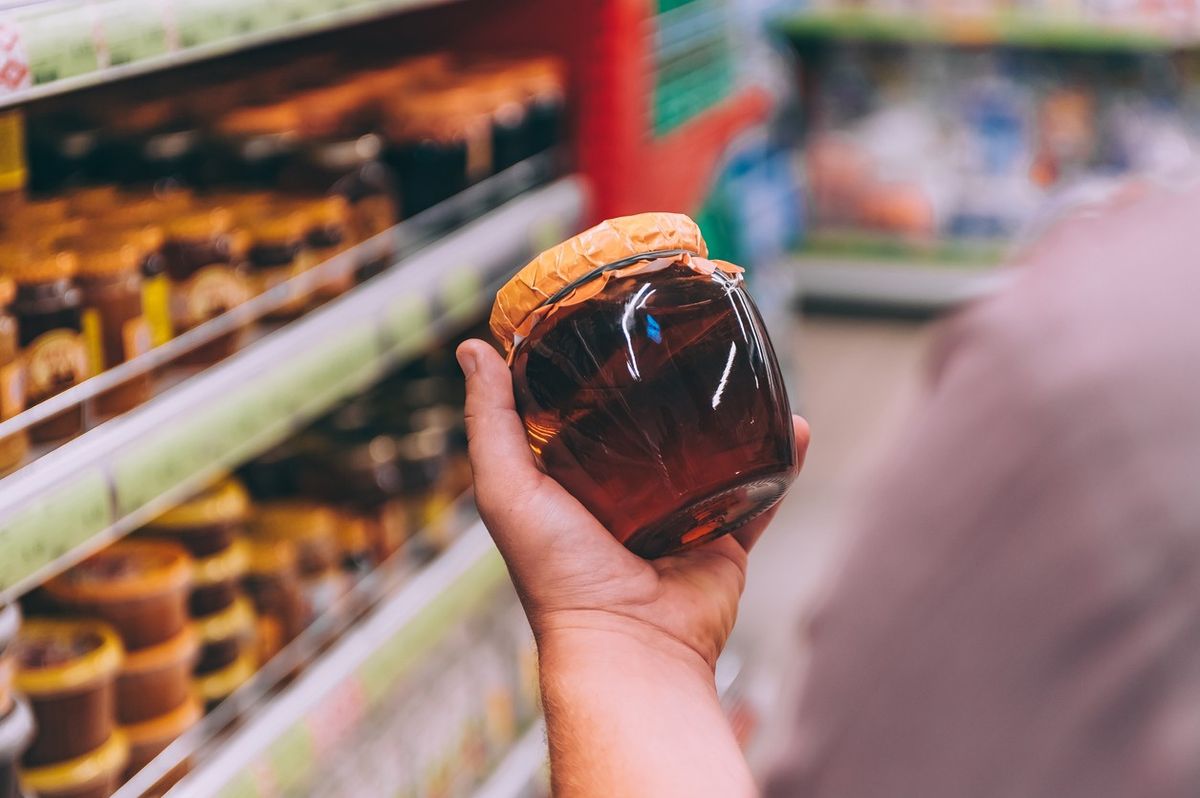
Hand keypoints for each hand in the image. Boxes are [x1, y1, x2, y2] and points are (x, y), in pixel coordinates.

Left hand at [457, 339, 809, 676]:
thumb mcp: (508, 490)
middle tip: (687, 343)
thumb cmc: (559, 577)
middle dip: (671, 391)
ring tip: (745, 371)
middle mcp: (628, 500)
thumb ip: (492, 423)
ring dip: (732, 418)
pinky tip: (792, 426)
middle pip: (654, 433)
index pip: (583, 419)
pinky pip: (759, 494)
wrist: (630, 644)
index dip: (593, 376)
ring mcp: (680, 518)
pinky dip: (779, 463)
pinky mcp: (723, 539)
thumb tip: (471, 349)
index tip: (610, 325)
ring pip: (713, 456)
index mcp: (574, 488)